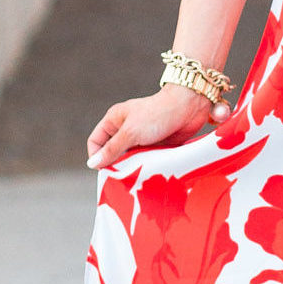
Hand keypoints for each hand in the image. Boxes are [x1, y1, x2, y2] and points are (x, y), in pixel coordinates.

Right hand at [87, 85, 228, 169]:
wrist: (189, 107)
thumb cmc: (157, 114)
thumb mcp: (130, 133)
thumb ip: (112, 149)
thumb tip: (92, 164)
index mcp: (114, 121)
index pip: (96, 141)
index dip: (96, 156)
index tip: (105, 170)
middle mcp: (125, 129)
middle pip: (112, 152)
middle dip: (116, 164)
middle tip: (122, 176)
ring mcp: (141, 138)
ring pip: (130, 158)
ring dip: (132, 167)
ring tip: (137, 175)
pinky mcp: (156, 145)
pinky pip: (145, 160)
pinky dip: (146, 166)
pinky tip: (149, 173)